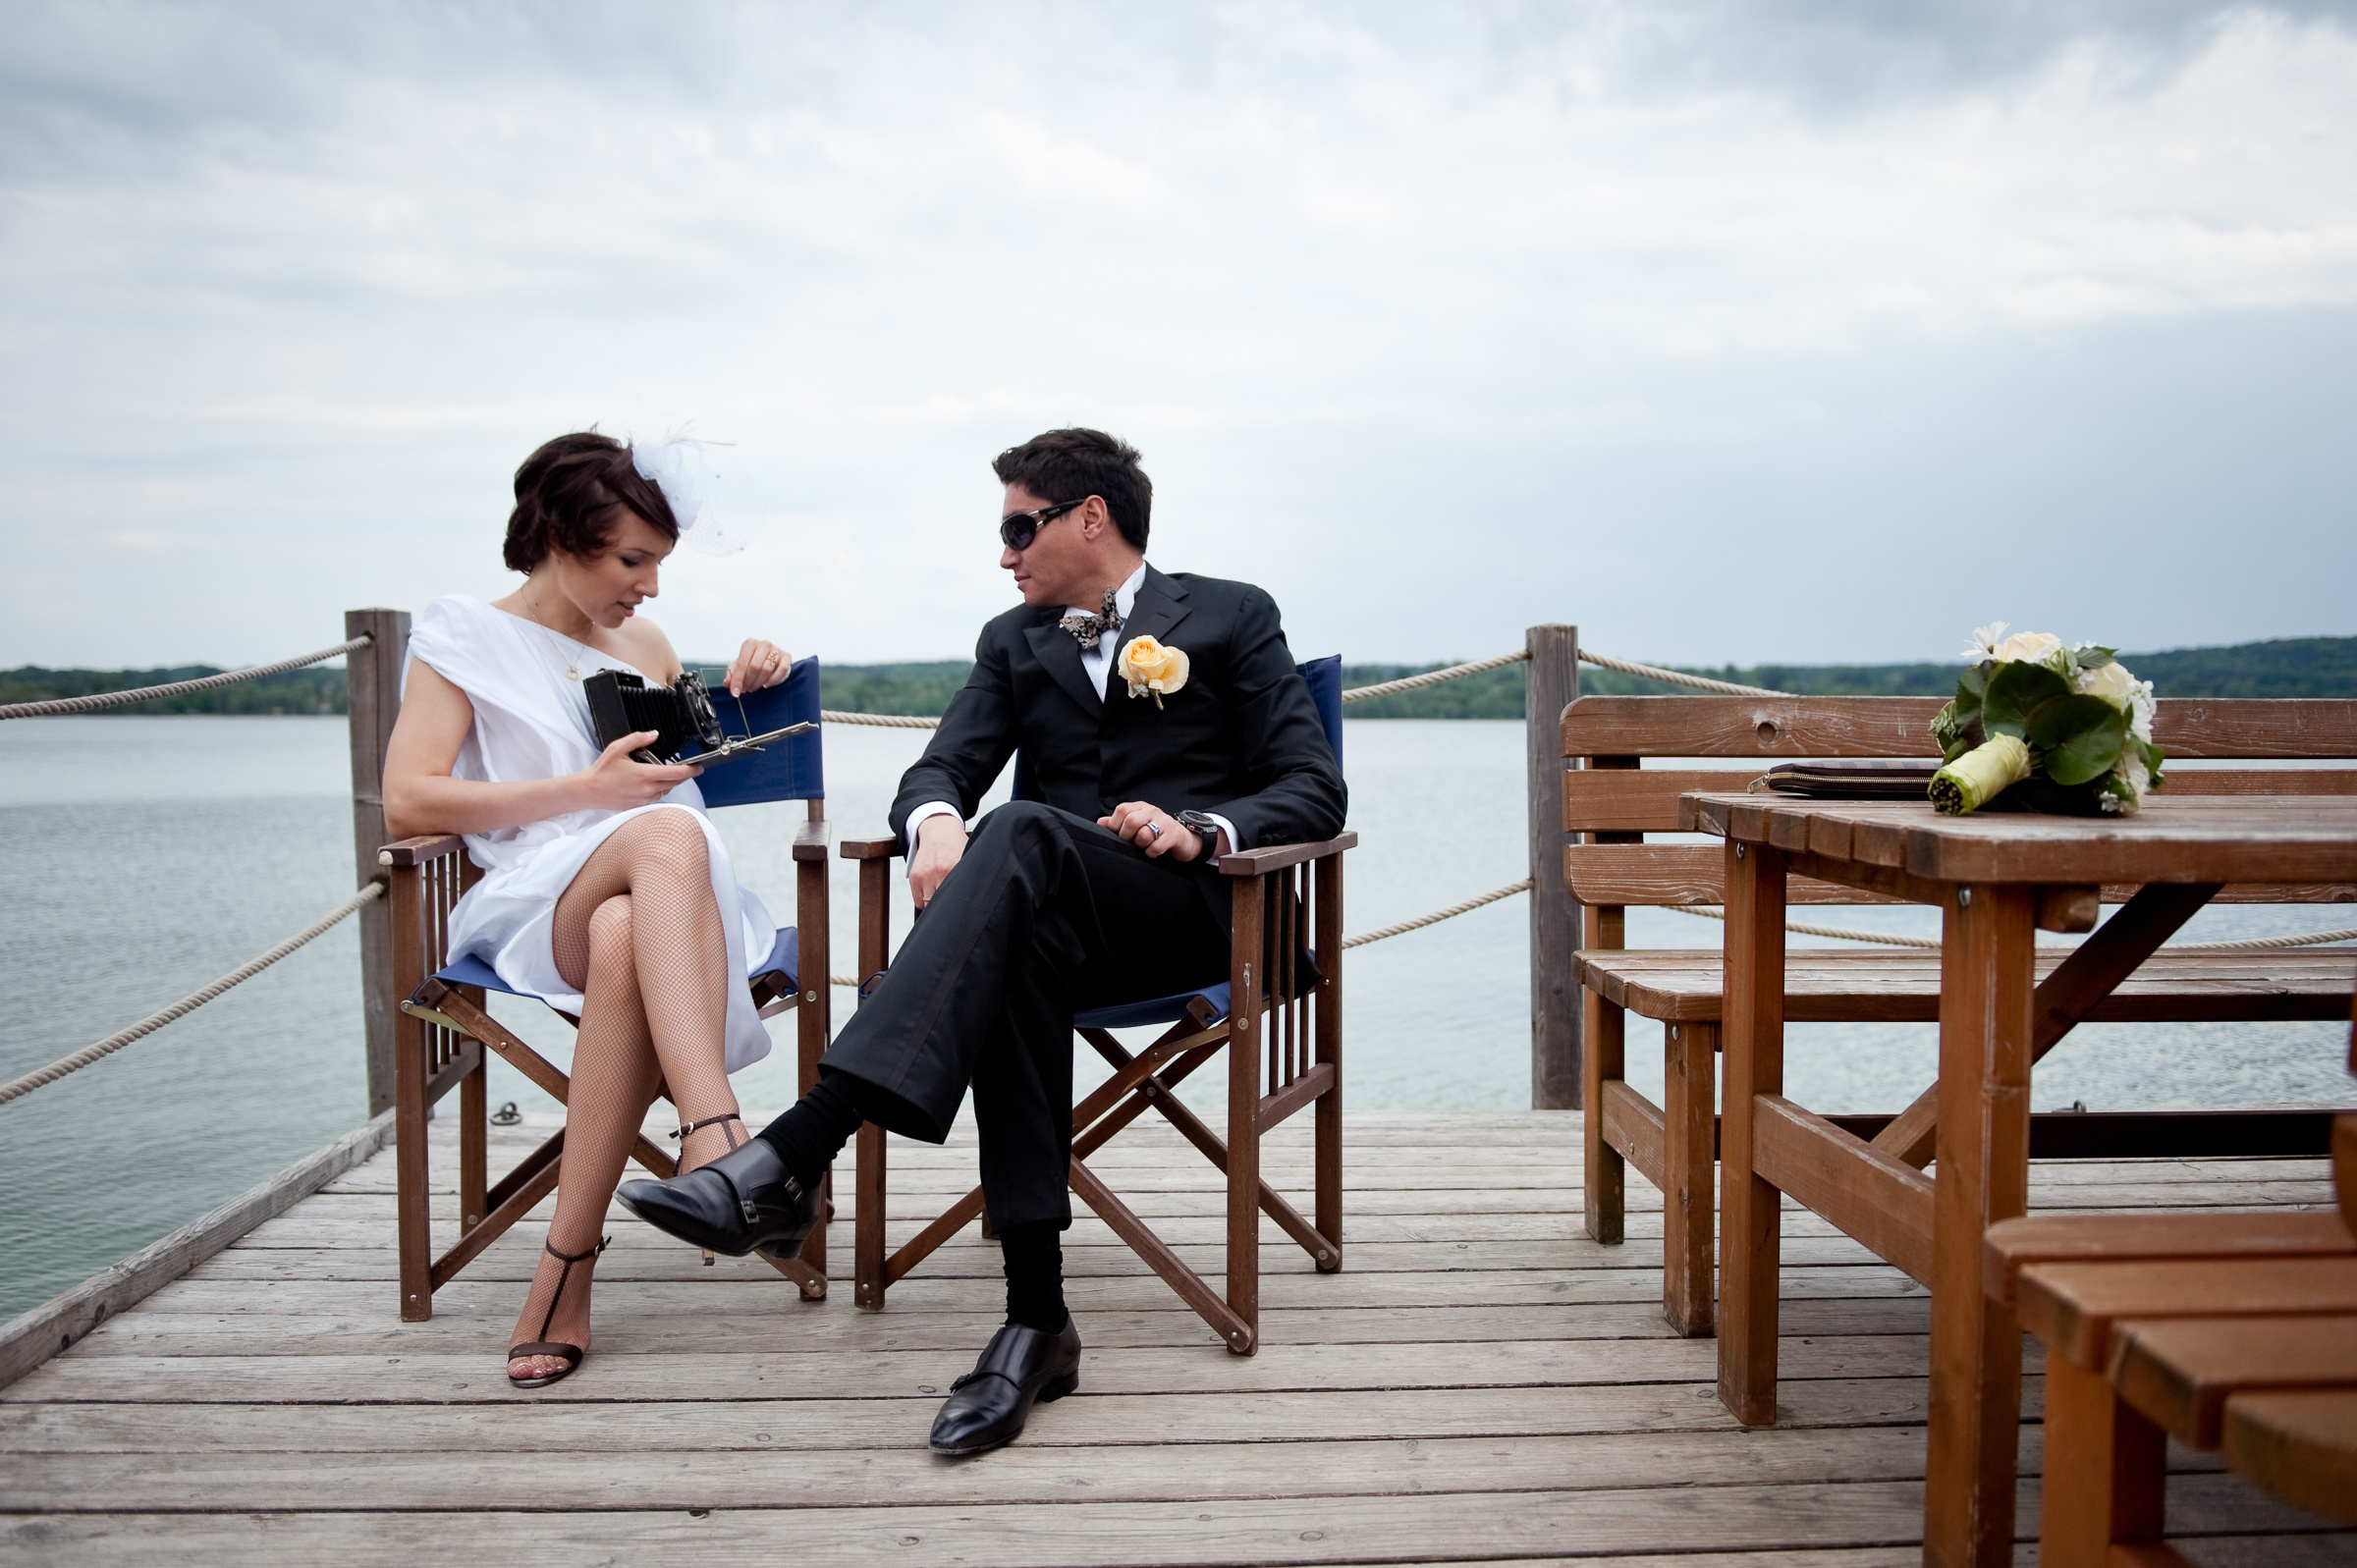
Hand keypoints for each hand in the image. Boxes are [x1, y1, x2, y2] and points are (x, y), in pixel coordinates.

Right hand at [579, 731, 701, 808]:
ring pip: (666, 791)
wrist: (589, 791)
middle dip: (681, 776)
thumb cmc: (602, 771)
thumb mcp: (618, 748)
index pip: (676, 774)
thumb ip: (638, 739)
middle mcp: (647, 789)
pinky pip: (655, 798)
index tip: (699, 768)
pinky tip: (647, 783)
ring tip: (658, 773)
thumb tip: (653, 734)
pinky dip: (657, 790)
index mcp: (644, 774)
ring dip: (668, 783)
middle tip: (682, 768)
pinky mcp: (639, 806)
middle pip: (674, 783)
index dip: (691, 771)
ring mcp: (644, 800)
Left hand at [723, 638, 791, 695]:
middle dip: (748, 682)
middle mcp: (763, 644)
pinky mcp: (786, 656)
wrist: (770, 658)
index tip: (735, 692)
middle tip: (745, 689)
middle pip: (754, 667)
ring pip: (767, 669)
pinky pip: (782, 670)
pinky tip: (767, 684)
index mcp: (750, 643)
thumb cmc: (753, 661)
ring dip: (759, 683)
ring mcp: (776, 649)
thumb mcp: (739, 666)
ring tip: (754, 687)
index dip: (737, 679)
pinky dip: (773, 680)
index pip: (742, 663)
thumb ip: (732, 674)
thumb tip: (727, 683)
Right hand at [909, 814, 967, 908]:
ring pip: (928, 904)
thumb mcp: (968, 858)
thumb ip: (972, 876)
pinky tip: (932, 892)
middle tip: (953, 903)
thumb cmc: (956, 847)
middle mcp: (939, 872)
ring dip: (934, 904)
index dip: (959, 906)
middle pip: (942, 903)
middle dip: (948, 906)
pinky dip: (924, 901)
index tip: (962, 907)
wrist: (939, 832)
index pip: (956, 898)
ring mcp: (925, 875)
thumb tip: (981, 897)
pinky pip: (918, 901)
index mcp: (955, 868)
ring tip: (942, 895)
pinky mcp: (914, 876)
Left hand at [1098, 800, 1201, 862]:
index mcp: (1141, 807)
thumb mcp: (1137, 825)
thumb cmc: (1155, 832)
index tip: (1118, 835)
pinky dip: (1151, 853)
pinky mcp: (1174, 835)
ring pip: (1144, 834)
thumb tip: (1100, 823)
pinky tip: (1152, 852)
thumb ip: (1118, 823)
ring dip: (1139, 845)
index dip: (1115, 825)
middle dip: (1126, 836)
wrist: (1183, 839)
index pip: (1122, 809)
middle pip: (1131, 821)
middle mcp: (1153, 811)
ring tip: (1143, 847)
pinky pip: (1156, 846)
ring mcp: (1165, 822)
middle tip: (1130, 843)